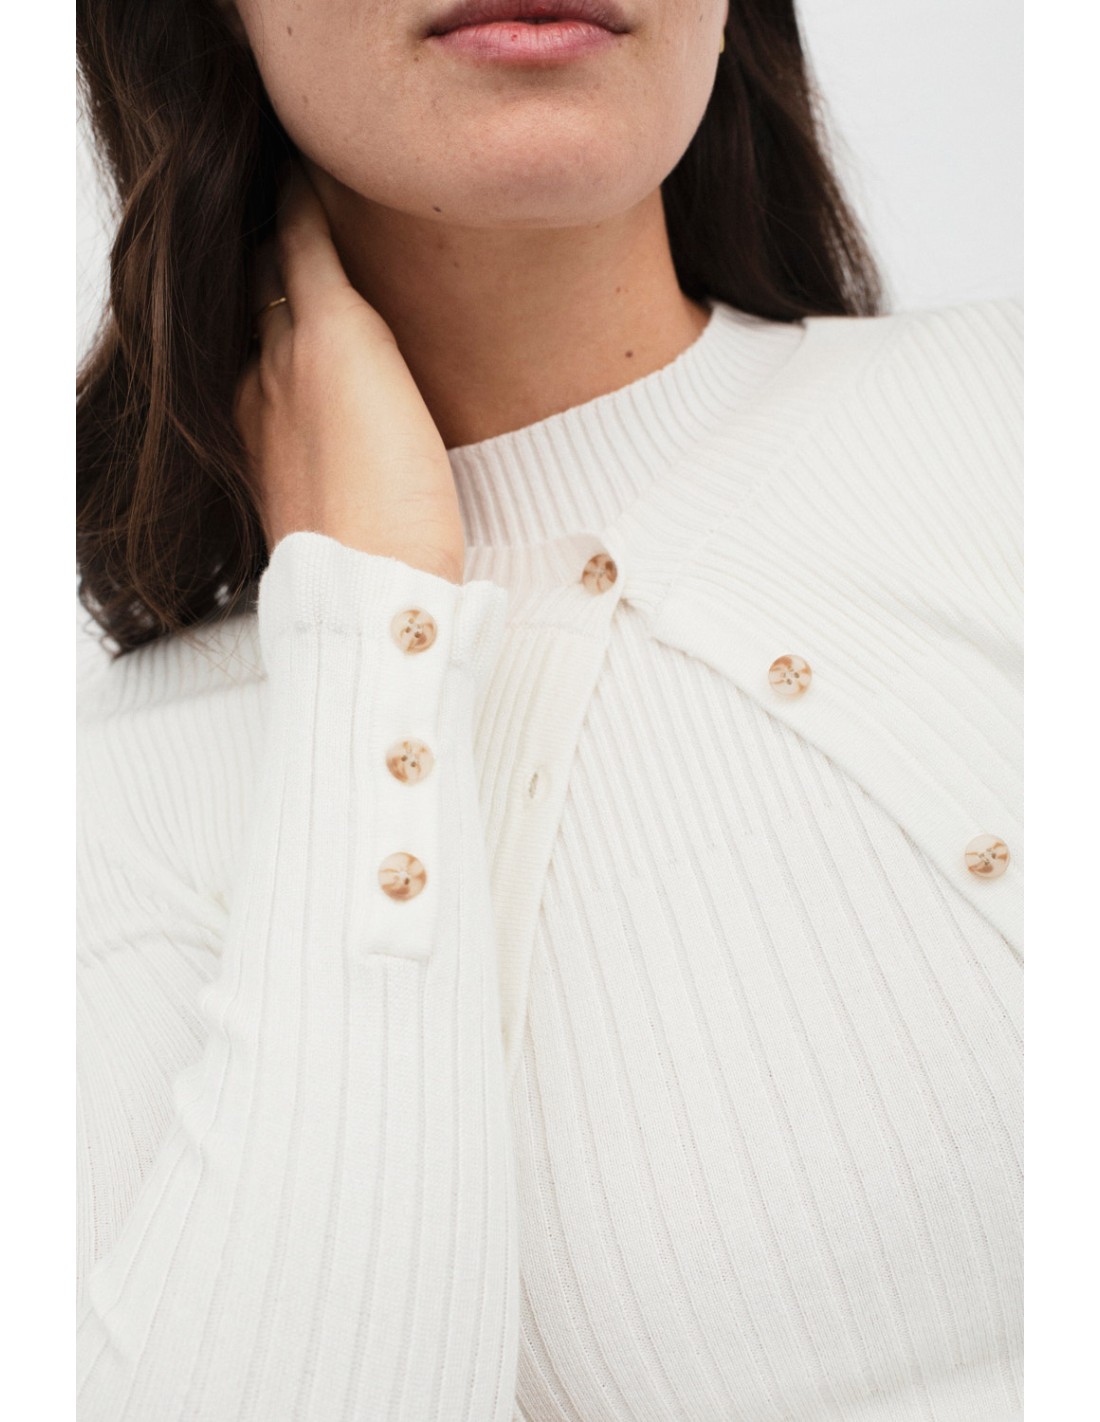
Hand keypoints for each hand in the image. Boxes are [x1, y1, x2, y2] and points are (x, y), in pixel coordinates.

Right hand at [234, 161, 466, 584]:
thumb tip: (381, 468)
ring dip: (283, 230)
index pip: (257, 350)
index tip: (283, 297)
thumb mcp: (349, 511)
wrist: (372, 582)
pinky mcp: (334, 334)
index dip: (268, 319)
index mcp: (261, 431)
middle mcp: (259, 385)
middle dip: (266, 268)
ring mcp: (287, 355)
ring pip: (273, 268)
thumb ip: (350, 471)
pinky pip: (307, 245)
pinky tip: (307, 173)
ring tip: (293, 187)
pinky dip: (305, 207)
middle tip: (282, 227)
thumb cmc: (377, 566)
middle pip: (255, 302)